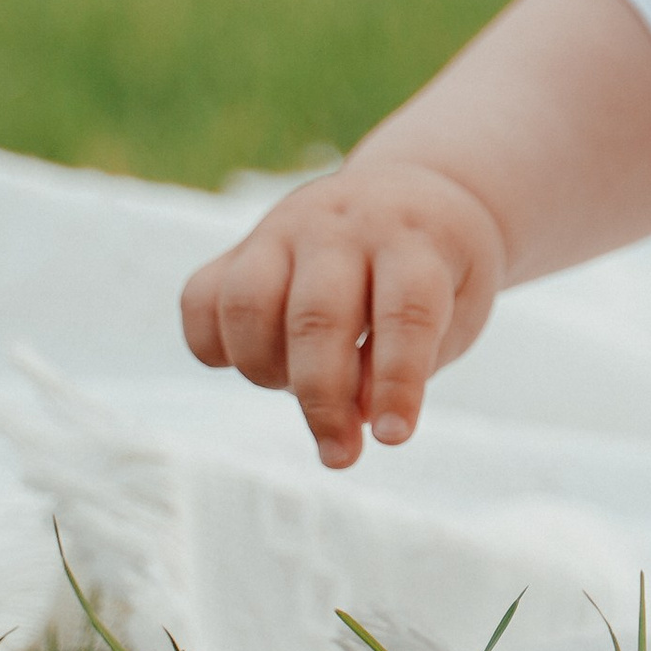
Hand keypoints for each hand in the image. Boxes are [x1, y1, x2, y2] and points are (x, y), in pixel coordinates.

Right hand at [180, 163, 507, 468]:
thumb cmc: (436, 273)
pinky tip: (252, 362)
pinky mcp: (241, 245)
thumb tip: (346, 414)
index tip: (392, 438)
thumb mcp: (450, 313)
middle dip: (323, 400)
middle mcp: (343, 225)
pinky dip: (213, 347)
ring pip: (246, 302)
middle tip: (340, 455)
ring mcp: (284, 228)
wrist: (406, 195)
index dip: (397, 383)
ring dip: (264, 369)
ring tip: (297, 386)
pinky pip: (200, 299)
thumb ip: (405, 361)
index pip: (405, 312)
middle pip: (317, 317)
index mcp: (413, 239)